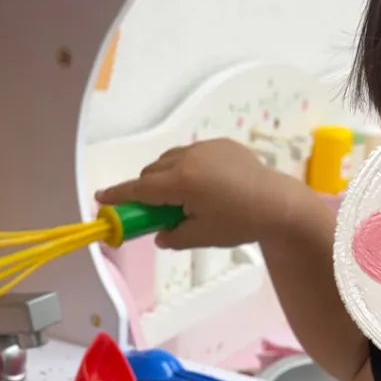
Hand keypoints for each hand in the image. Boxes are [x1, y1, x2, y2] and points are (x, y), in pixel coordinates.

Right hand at [98, 139, 307, 250]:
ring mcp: (206, 148)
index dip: (119, 195)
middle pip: (153, 172)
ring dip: (166, 176)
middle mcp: (189, 158)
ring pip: (171, 160)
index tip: (101, 199)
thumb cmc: (240, 223)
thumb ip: (174, 236)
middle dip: (147, 189)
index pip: (141, 189)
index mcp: (182, 182)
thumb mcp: (203, 236)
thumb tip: (160, 235)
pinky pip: (193, 154)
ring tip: (182, 198)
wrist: (279, 203)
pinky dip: (187, 167)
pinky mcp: (222, 144)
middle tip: (154, 210)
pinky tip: (205, 185)